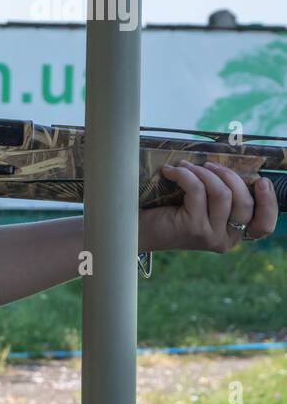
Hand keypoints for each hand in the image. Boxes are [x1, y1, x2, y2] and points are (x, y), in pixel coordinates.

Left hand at [143, 160, 278, 251]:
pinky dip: (185, 174)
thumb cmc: (168, 212)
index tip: (262, 181)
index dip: (269, 203)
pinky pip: (198, 190)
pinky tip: (170, 171)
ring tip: (185, 166)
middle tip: (207, 164)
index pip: (264, 226)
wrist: (135, 229)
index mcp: (233, 235)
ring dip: (203, 172)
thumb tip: (234, 170)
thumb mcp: (201, 206)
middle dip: (228, 175)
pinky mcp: (193, 228)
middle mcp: (225, 239)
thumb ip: (221, 196)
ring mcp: (210, 235)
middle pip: (244, 202)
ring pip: (222, 194)